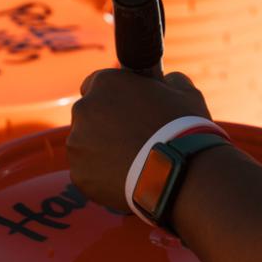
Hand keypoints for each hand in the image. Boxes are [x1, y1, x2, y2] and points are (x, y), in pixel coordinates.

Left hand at [68, 69, 211, 210]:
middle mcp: (84, 109)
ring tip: (130, 164)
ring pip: (85, 146)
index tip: (124, 111)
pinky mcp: (79, 174)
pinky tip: (124, 180)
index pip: (95, 85)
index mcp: (105, 83)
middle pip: (88, 116)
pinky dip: (101, 177)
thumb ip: (168, 81)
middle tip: (130, 140)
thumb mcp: (184, 92)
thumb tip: (167, 81)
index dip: (111, 98)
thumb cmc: (184, 129)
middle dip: (104, 126)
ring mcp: (77, 143)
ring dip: (100, 152)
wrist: (181, 174)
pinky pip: (87, 173)